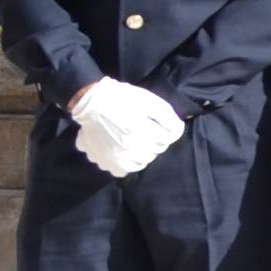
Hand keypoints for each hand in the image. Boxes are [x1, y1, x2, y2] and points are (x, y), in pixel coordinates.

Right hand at [67, 79, 185, 177]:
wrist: (92, 102)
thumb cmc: (124, 99)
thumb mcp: (150, 101)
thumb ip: (167, 116)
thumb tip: (178, 129)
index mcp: (142, 130)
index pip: (167, 139)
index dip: (168, 131)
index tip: (163, 127)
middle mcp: (130, 147)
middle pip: (155, 152)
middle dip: (156, 142)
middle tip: (150, 133)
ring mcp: (115, 156)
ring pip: (141, 163)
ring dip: (144, 154)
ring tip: (139, 144)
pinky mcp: (104, 160)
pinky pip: (121, 171)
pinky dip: (127, 165)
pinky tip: (126, 154)